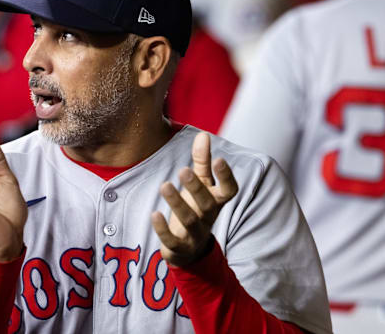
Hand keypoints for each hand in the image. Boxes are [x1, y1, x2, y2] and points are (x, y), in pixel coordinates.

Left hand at [152, 132, 238, 266]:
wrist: (189, 249)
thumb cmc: (196, 207)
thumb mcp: (202, 185)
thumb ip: (202, 162)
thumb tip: (203, 135)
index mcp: (216, 200)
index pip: (229, 190)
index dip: (226, 177)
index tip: (219, 159)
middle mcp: (208, 216)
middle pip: (206, 203)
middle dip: (196, 187)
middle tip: (183, 170)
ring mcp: (195, 233)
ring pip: (188, 219)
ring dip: (177, 203)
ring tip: (164, 185)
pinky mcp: (179, 246)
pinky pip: (172, 240)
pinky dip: (163, 229)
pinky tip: (154, 214)